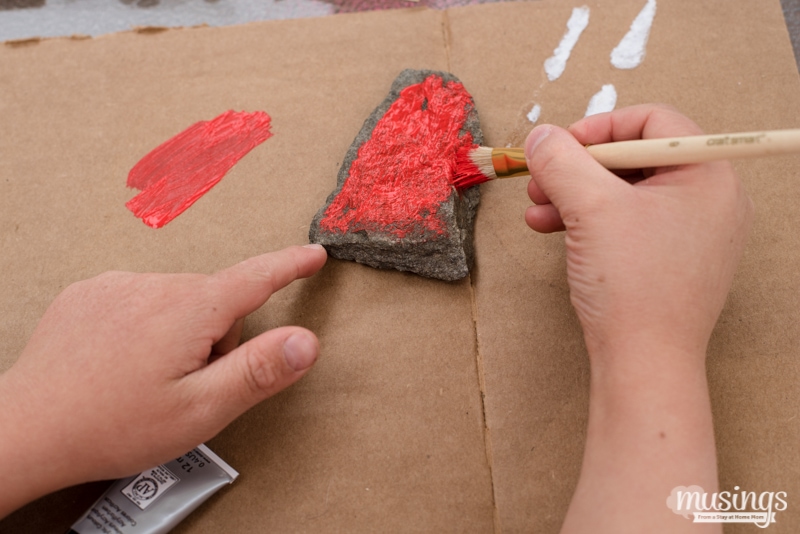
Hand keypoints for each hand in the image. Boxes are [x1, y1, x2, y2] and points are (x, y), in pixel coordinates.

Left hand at [0, 244, 326, 517]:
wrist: (27, 430)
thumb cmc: (113, 426)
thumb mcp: (201, 410)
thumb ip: (259, 371)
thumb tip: (307, 341)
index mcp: (189, 311)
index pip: (256, 278)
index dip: (290, 266)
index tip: (313, 254)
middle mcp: (154, 285)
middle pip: (216, 300)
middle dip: (218, 336)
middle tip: (189, 384)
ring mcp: (118, 286)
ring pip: (178, 300)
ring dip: (180, 332)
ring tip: (149, 378)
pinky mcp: (90, 294)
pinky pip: (140, 299)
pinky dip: (145, 325)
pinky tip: (122, 361)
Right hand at [524, 104, 752, 360]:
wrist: (644, 363)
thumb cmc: (634, 285)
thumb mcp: (591, 208)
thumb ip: (562, 161)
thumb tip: (541, 136)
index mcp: (707, 176)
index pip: (653, 122)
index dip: (600, 127)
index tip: (560, 145)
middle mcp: (707, 200)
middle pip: (634, 158)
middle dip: (579, 166)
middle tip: (541, 177)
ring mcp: (689, 233)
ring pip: (623, 192)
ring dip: (574, 194)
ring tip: (536, 207)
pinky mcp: (667, 260)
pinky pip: (624, 223)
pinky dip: (586, 221)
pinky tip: (549, 228)